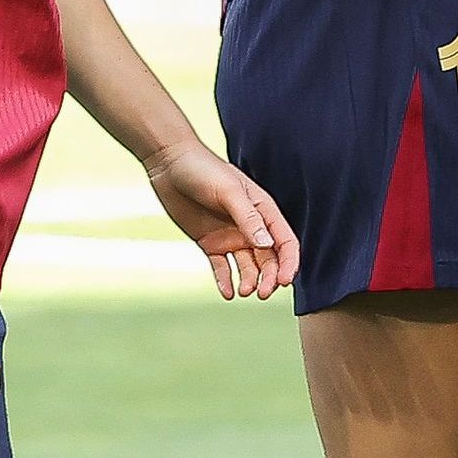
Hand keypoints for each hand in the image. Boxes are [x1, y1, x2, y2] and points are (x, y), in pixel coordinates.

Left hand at [139, 140, 297, 300]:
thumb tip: (267, 245)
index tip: (284, 281)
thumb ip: (248, 218)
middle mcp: (250, 226)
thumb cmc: (203, 170)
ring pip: (247, 266)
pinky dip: (225, 281)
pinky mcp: (210, 243)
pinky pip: (221, 267)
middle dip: (269, 277)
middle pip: (268, 259)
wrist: (169, 164)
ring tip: (244, 291)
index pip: (284, 242)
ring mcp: (230, 236)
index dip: (288, 263)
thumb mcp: (229, 192)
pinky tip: (227, 293)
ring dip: (249, 280)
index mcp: (262, 211)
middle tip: (261, 293)